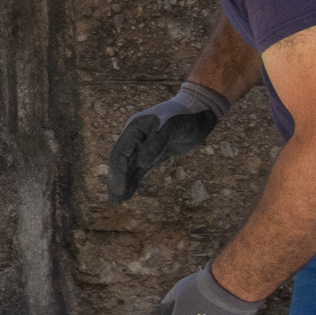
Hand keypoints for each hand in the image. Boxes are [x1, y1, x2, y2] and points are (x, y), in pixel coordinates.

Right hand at [106, 81, 231, 201]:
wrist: (200, 113)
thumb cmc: (186, 117)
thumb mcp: (172, 128)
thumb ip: (156, 144)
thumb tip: (141, 163)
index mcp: (135, 128)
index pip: (121, 152)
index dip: (118, 171)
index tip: (118, 188)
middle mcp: (135, 137)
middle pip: (121, 161)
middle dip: (116, 180)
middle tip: (115, 200)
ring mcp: (143, 146)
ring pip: (128, 167)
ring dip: (123, 183)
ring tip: (118, 201)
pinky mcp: (153, 154)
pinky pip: (139, 169)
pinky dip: (133, 181)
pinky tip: (129, 193)